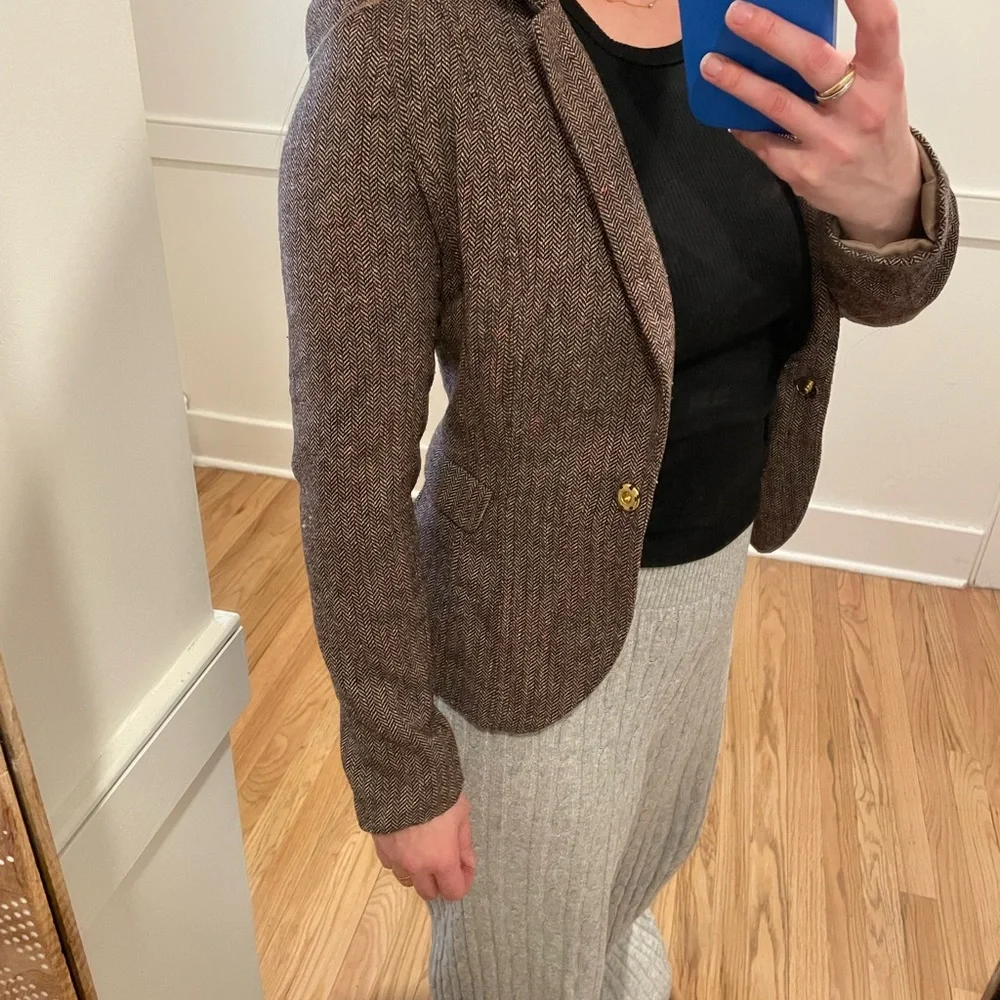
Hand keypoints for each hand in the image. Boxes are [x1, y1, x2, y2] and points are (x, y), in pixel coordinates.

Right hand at [373, 793, 476, 901]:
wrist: (401, 777)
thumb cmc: (438, 793)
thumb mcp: (461, 813)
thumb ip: (465, 842)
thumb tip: (466, 862)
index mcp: (442, 860)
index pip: (454, 891)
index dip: (463, 881)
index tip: (464, 867)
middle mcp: (417, 866)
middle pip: (428, 892)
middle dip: (439, 881)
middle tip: (444, 861)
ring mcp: (396, 858)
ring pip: (407, 879)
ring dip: (417, 872)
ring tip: (422, 850)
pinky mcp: (379, 847)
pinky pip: (390, 863)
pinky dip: (399, 859)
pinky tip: (405, 841)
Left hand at [700, 0, 923, 246]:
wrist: (883, 193)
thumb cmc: (874, 125)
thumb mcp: (876, 86)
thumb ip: (843, 60)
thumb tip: (783, 26)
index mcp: (884, 76)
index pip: (880, 26)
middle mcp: (861, 108)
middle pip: (813, 61)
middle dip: (770, 34)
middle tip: (736, 13)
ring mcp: (831, 144)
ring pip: (776, 105)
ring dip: (738, 82)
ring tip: (710, 63)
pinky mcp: (805, 173)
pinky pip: (763, 143)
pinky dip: (744, 125)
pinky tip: (728, 113)